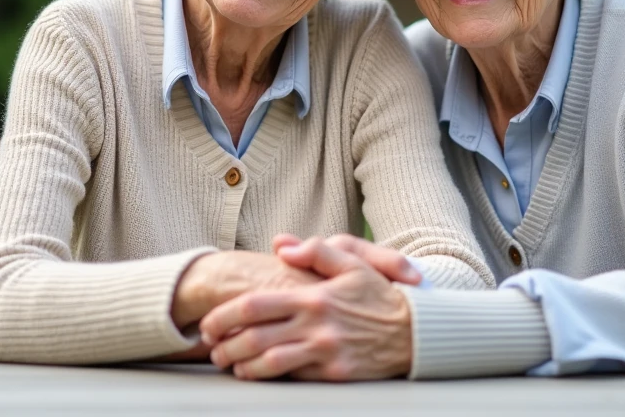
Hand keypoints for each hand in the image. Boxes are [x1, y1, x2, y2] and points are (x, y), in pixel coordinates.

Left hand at [201, 237, 413, 380]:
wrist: (415, 330)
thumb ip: (316, 251)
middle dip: (225, 346)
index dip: (224, 316)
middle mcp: (315, 324)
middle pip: (254, 338)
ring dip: (242, 366)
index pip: (254, 306)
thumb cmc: (378, 295)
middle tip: (212, 350)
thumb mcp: (352, 262)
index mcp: (312, 296)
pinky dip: (270, 378)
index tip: (208, 324)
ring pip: (269, 364)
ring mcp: (325, 351)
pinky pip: (294, 378)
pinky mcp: (335, 373)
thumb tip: (282, 247)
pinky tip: (258, 375)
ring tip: (230, 365)